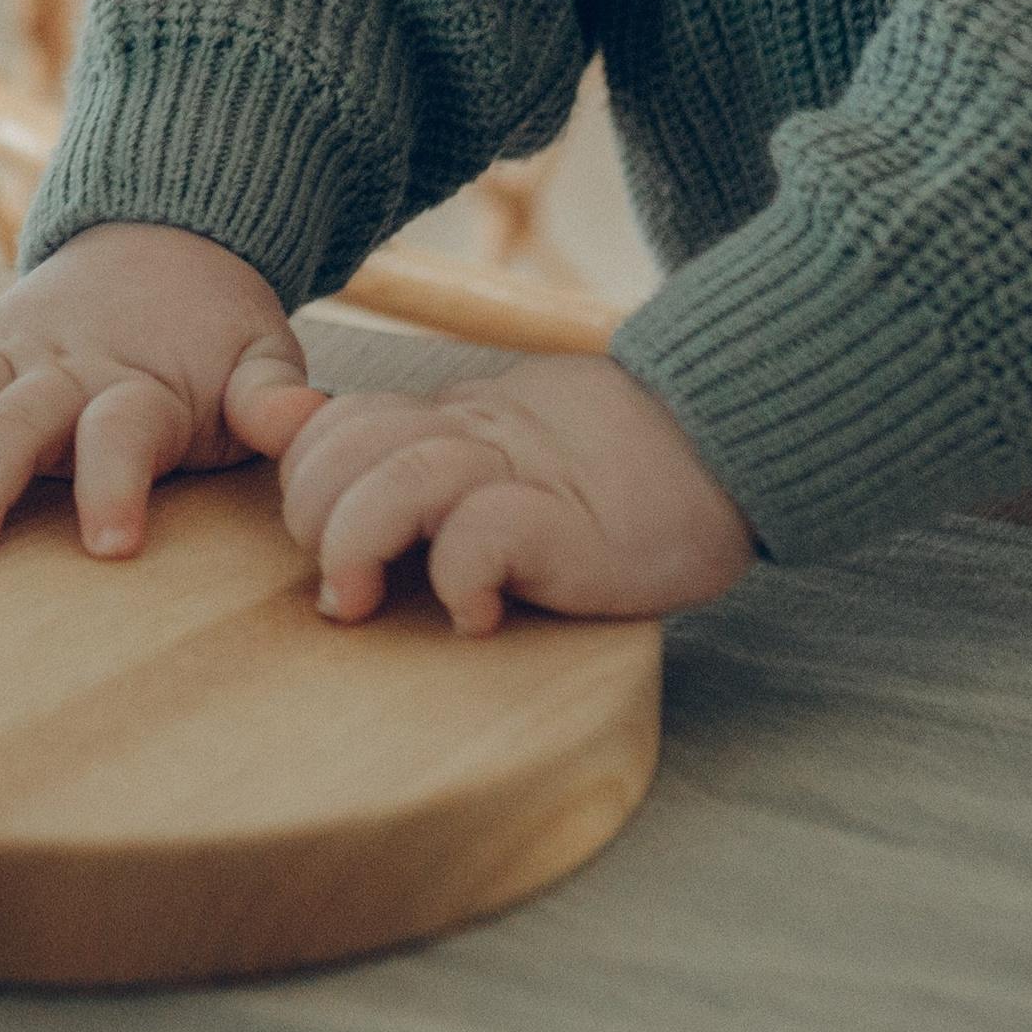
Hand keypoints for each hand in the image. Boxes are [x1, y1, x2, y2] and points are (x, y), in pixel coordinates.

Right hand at [0, 223, 322, 559]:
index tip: (110, 547)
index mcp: (141, 378)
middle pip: (17, 417)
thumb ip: (275, 396)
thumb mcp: (261, 355)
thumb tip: (306, 424)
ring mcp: (9, 352)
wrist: (169, 235)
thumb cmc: (217, 330)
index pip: (125, 429)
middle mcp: (65, 363)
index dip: (117, 483)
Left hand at [277, 353, 754, 634]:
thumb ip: (442, 462)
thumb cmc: (619, 472)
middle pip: (346, 443)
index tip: (320, 531)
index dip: (305, 471)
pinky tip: (476, 613)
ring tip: (362, 599)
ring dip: (356, 543)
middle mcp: (476, 434)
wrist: (726, 443)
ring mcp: (521, 472)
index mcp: (456, 418)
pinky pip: (483, 533)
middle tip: (339, 580)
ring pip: (400, 479)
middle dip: (311, 511)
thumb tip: (361, 518)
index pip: (338, 419)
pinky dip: (459, 577)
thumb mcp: (514, 451)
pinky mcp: (568, 523)